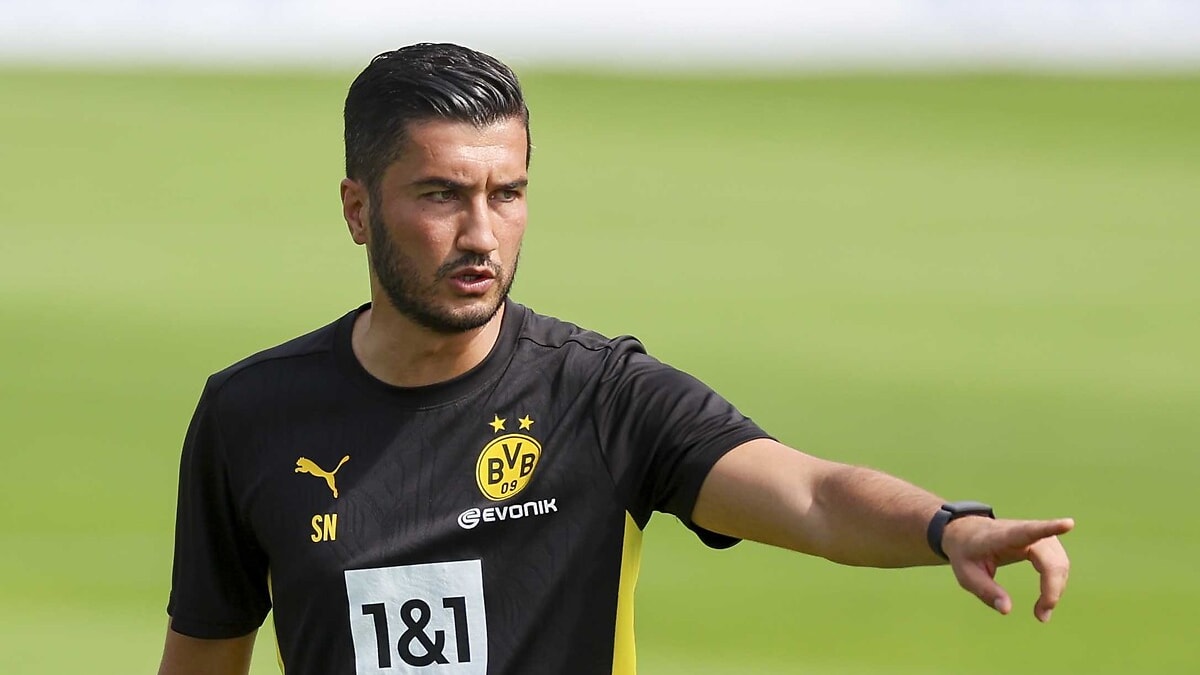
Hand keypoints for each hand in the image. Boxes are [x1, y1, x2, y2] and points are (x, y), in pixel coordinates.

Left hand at [941, 516, 1074, 621]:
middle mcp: (1021, 532)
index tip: (1069, 523)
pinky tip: (1046, 598)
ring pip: (1059, 562)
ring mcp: (1035, 535)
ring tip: (1041, 612)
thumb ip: (986, 591)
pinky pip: (1058, 563)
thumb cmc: (966, 553)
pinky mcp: (1041, 542)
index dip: (1048, 528)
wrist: (965, 533)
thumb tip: (1007, 610)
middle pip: (1050, 559)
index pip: (1027, 531)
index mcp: (1000, 537)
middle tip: (1041, 616)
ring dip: (1056, 588)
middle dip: (1052, 588)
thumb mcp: (966, 575)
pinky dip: (1056, 582)